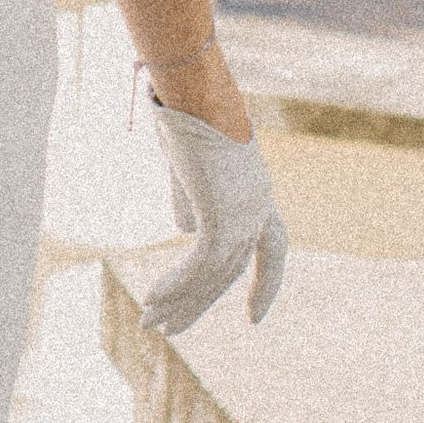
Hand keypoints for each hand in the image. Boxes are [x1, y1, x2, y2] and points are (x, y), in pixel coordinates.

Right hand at [141, 102, 288, 337]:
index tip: (254, 318)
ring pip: (213, 275)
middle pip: (232, 273)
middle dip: (199, 304)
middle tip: (170, 331)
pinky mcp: (222, 218)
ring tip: (148, 324)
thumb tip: (185, 227)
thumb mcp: (194, 161)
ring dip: (177, 301)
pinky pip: (199, 266)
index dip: (266, 285)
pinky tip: (151, 299)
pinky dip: (175, 285)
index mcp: (260, 195)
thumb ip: (195, 195)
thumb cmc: (190, 112)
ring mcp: (244, 216)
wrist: (196, 92)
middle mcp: (258, 210)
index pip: (275, 250)